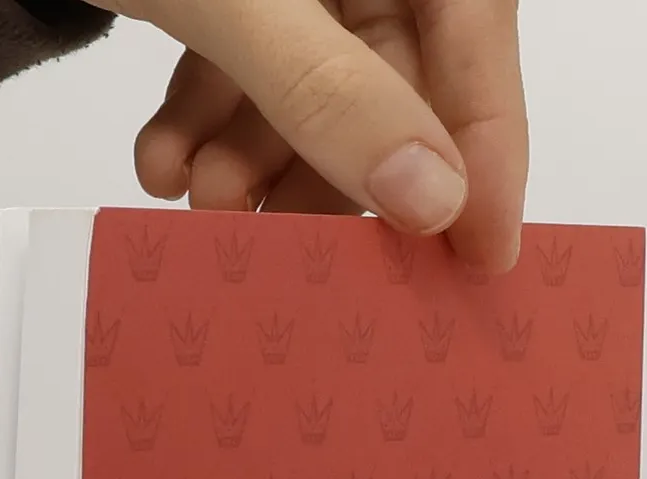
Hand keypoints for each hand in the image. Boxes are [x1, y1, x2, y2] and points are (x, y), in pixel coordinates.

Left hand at [104, 0, 526, 274]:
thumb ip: (331, 94)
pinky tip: (161, 162)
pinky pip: (245, 71)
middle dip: (324, 177)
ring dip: (252, 166)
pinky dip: (204, 125)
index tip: (480, 262)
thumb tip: (428, 199)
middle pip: (391, 89)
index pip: (479, 48)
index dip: (485, 161)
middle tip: (284, 249)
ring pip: (311, 95)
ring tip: (195, 199)